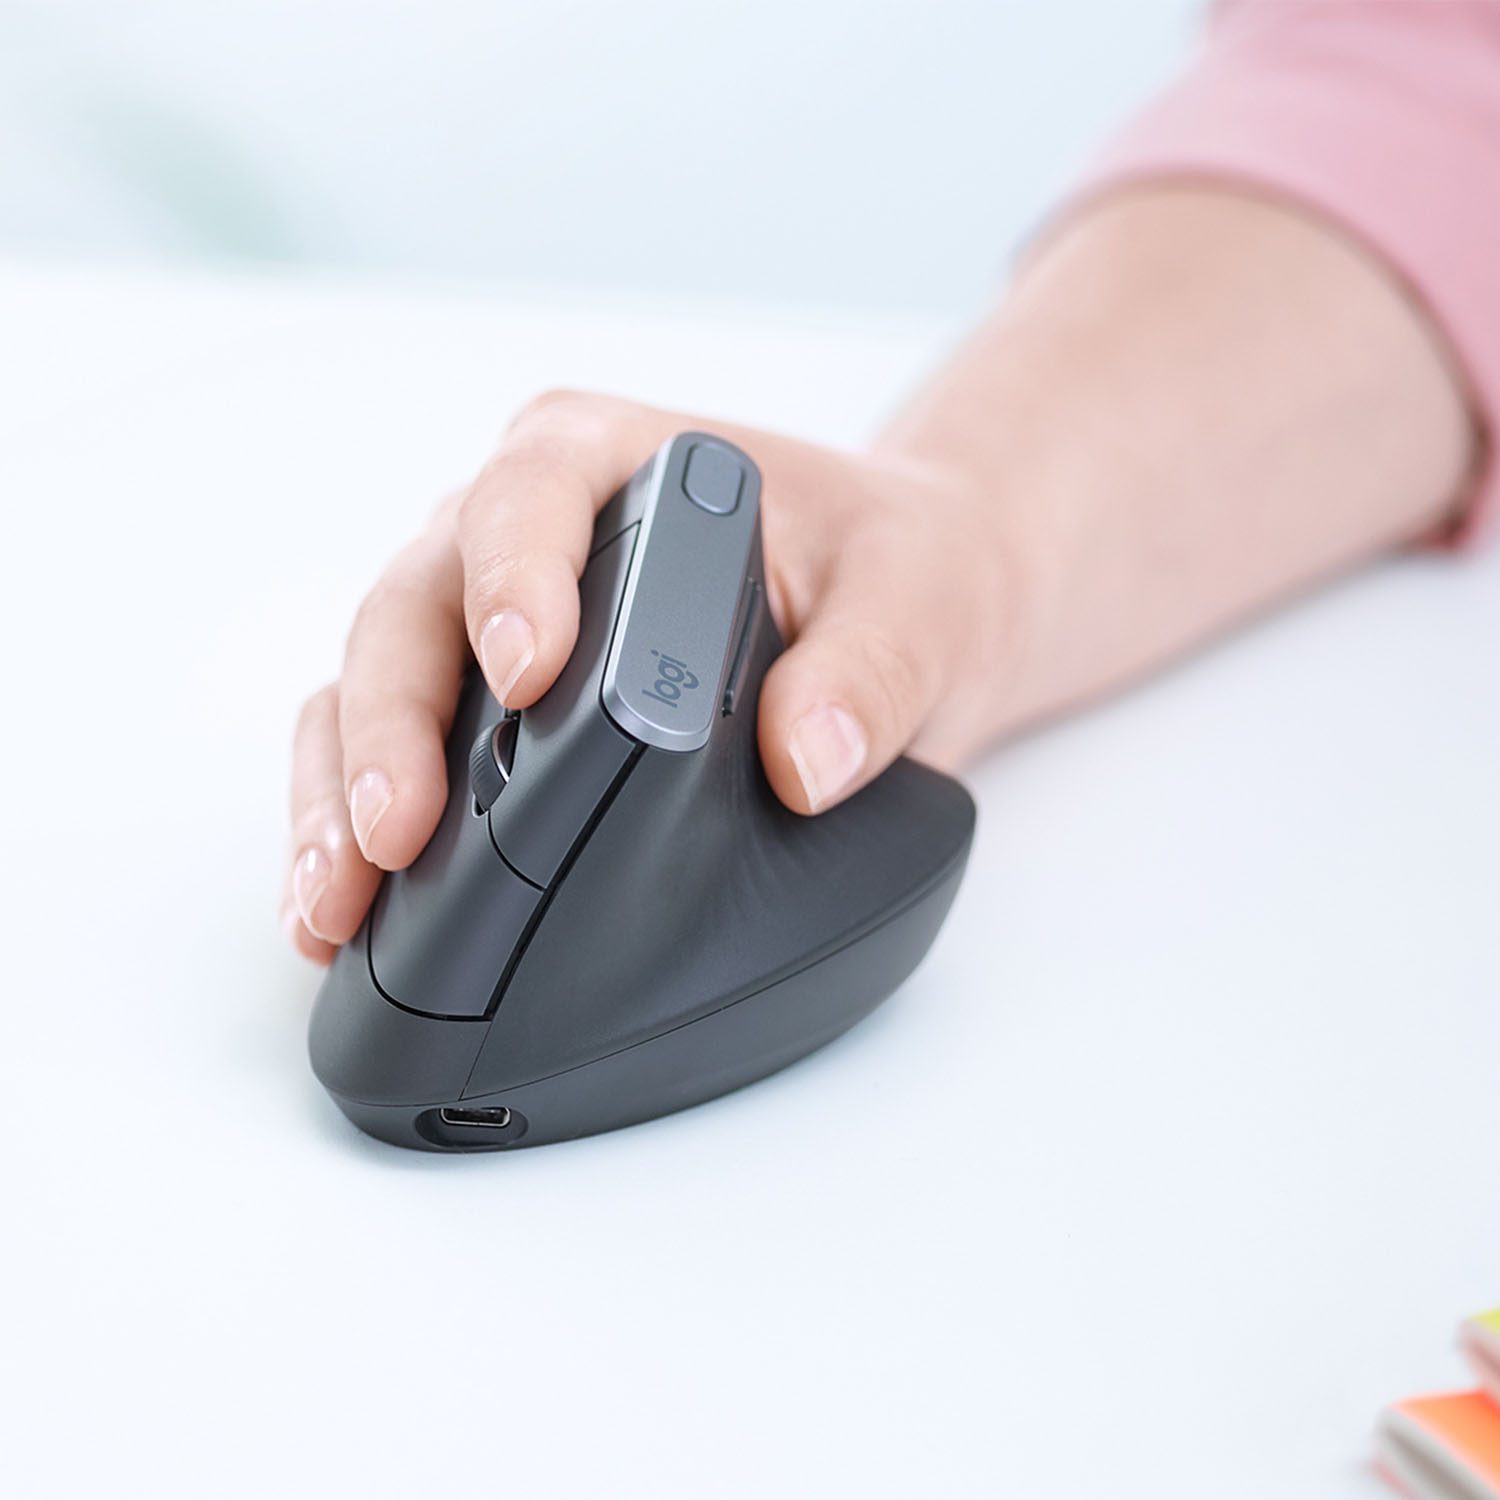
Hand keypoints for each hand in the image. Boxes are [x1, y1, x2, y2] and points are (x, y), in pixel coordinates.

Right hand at [283, 391, 1018, 960]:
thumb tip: (807, 761)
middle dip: (391, 725)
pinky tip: (349, 915)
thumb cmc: (892, 569)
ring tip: (333, 905)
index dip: (508, 578)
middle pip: (414, 605)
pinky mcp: (483, 705)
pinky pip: (389, 753)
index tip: (525, 675)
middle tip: (394, 835)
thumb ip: (873, 667)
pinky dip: (356, 830)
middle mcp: (525, 532)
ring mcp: (489, 617)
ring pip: (375, 686)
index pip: (525, 495)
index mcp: (619, 465)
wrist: (894, 607)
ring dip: (340, 793)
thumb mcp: (918, 598)